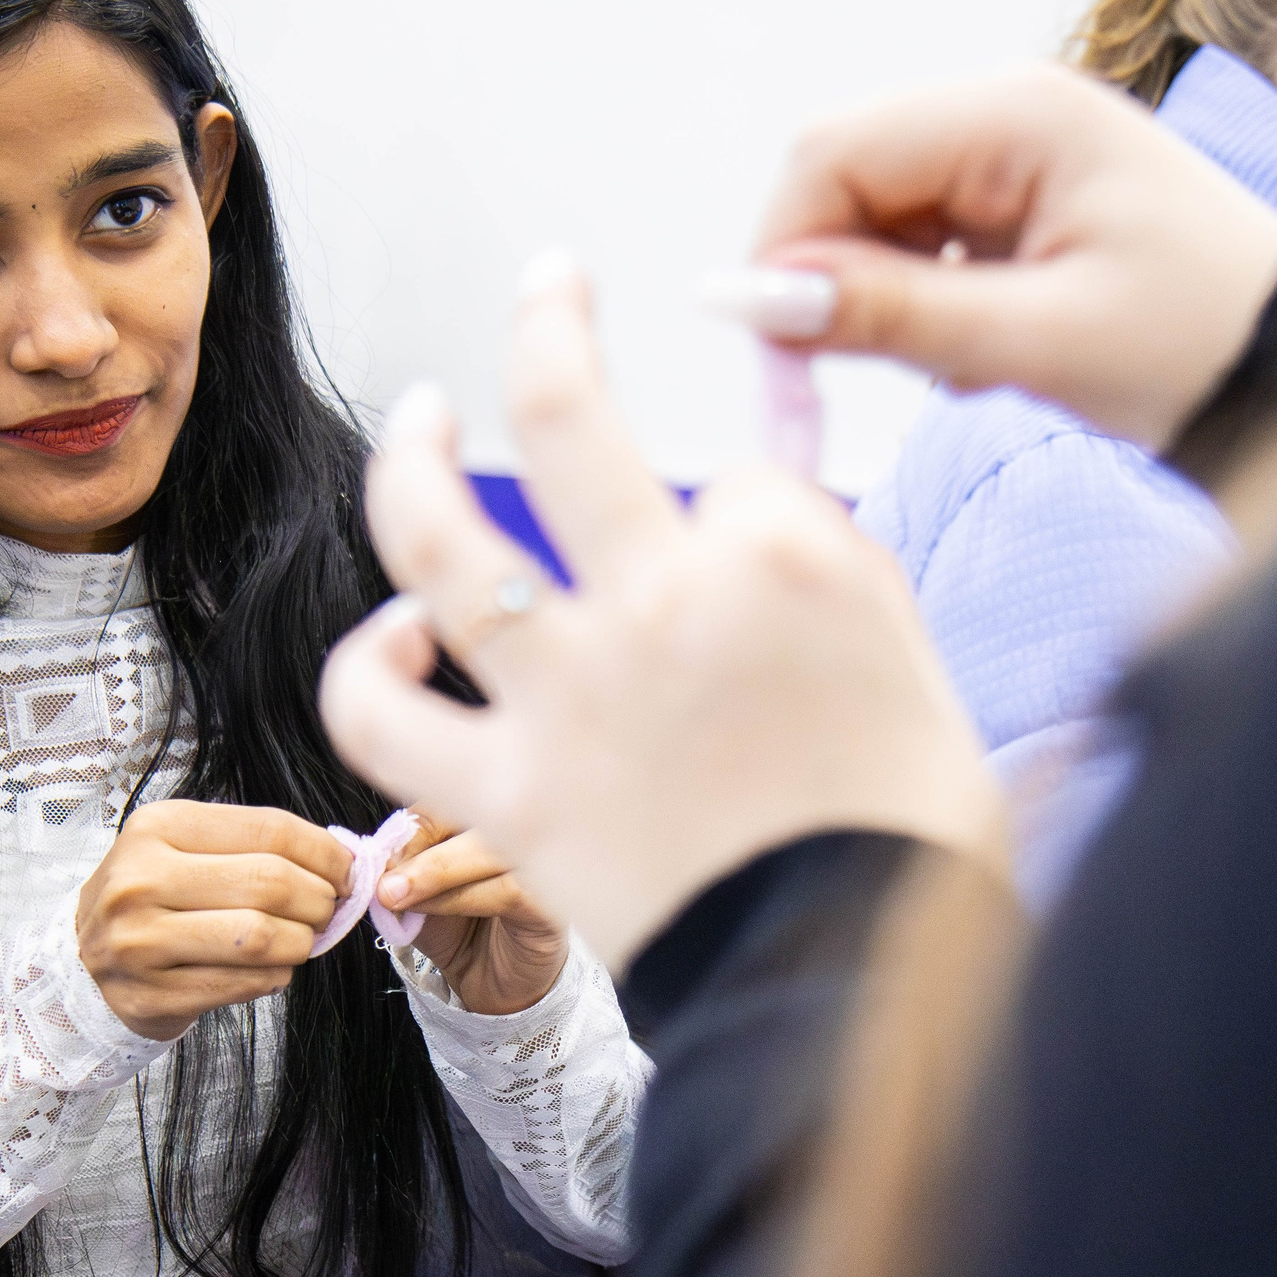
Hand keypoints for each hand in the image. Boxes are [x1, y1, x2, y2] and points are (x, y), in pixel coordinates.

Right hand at [74, 799, 352, 1041]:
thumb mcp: (186, 846)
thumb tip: (341, 859)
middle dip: (319, 899)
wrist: (82, 960)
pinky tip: (271, 968)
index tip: (347, 870)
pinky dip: (273, 976)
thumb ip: (256, 845)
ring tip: (302, 940)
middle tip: (328, 909)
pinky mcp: (148, 995)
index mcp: (158, 827)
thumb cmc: (153, 896)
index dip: (324, 852)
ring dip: (301, 942)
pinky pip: (240, 984)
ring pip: (259, 937)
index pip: (269, 830)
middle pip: (270, 883)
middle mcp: (141, 879)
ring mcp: (139, 941)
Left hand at [320, 263, 1005, 964]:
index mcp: (782, 556)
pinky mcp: (507, 794)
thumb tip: (777, 409)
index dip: (734, 489)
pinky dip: (370, 668)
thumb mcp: (903, 643)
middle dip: (547, 319)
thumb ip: (824, 523)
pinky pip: (382, 714)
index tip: (730, 509)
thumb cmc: (906, 834)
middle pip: (562, 411)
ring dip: (408, 458)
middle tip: (547, 286)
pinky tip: (400, 642)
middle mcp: (661, 598)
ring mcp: (570, 692)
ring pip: (437, 536)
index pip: (733, 467)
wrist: (851, 990)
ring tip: (416, 420)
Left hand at [379, 817, 571, 1014]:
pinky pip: (510, 888)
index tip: (380, 860)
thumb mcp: (419, 895)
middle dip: (422, 846)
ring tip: (400, 899)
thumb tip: (374, 858)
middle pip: (476, 813)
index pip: (453, 797)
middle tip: (385, 883)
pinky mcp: (552, 900)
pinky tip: (439, 912)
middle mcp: (518, 831)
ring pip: (490, 848)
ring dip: (437, 872)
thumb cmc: (459, 928)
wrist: (493, 980)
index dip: (414, 826)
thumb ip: (401, 870)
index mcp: (484, 818)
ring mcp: (541, 862)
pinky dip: (464, 897)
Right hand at [715, 64, 1276, 446]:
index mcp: (1017, 113)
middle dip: (834, 278)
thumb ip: (886, 315)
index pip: (833, 153)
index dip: (784, 250)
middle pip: (845, 179)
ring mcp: (1016, 155)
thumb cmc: (1202, 349)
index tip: (781, 357)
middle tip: (859, 378)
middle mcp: (1008, 112)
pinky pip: (922, 246)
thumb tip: (748, 302)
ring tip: (965, 366)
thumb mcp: (1037, 341)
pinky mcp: (1025, 205)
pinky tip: (985, 355)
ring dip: (884, 300)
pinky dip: (925, 307)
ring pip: (876, 218)